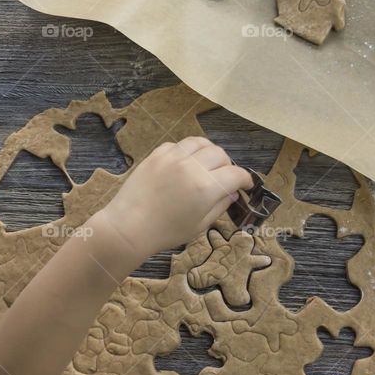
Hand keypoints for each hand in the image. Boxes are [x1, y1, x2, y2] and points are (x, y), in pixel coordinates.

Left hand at [97, 137, 252, 259]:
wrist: (129, 227)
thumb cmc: (166, 232)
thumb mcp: (200, 225)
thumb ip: (220, 206)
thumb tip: (232, 193)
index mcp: (206, 187)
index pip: (236, 174)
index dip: (245, 179)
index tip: (246, 185)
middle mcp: (192, 167)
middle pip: (220, 154)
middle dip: (227, 165)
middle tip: (224, 178)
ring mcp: (173, 157)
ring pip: (201, 143)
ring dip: (209, 152)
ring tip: (207, 164)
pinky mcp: (157, 154)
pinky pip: (179, 145)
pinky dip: (187, 152)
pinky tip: (185, 164)